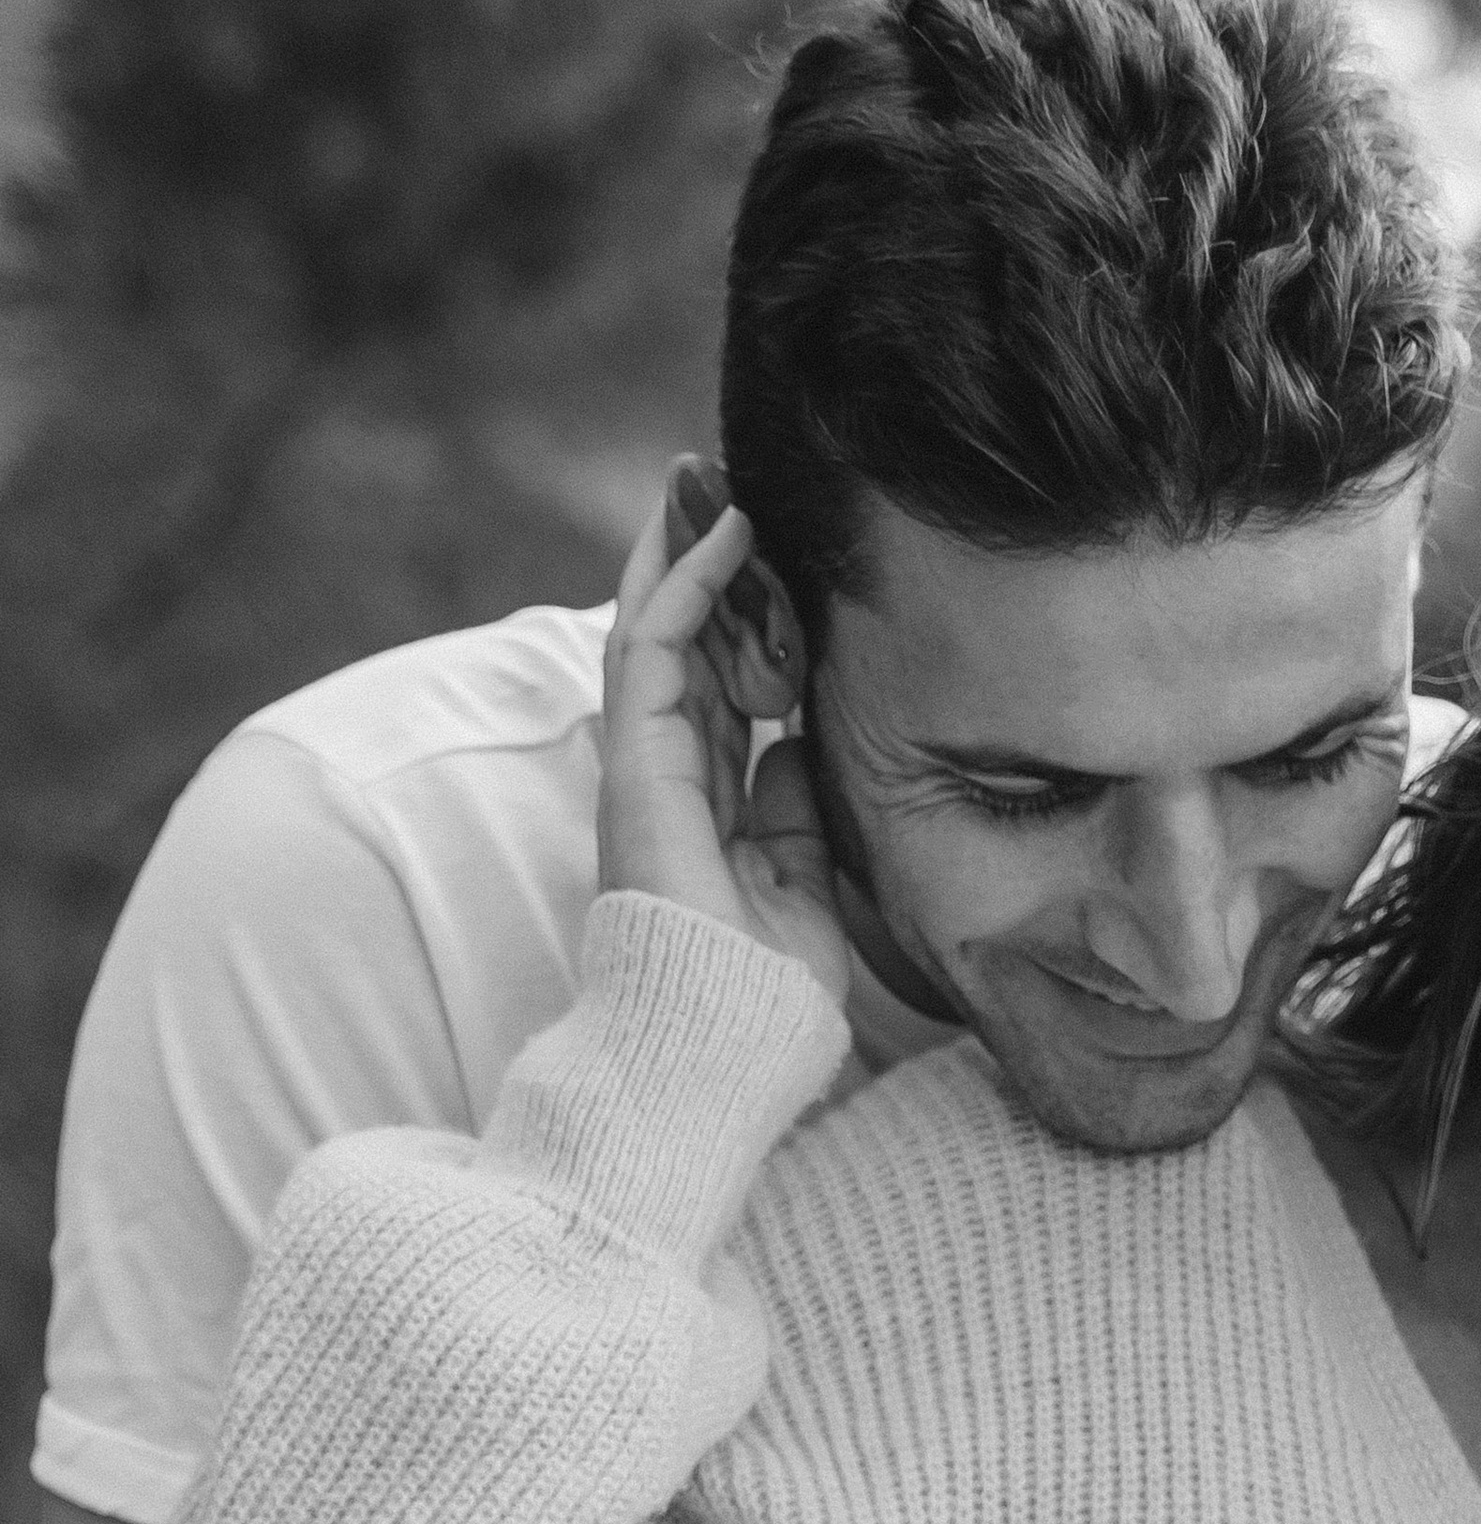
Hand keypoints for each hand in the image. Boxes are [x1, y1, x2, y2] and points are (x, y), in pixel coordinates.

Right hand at [596, 492, 850, 1005]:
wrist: (727, 1044)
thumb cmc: (764, 993)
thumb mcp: (801, 883)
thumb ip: (793, 810)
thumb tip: (798, 741)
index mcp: (705, 808)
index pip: (721, 690)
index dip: (747, 622)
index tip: (777, 562)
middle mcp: (667, 778)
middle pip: (686, 645)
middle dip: (707, 566)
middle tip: (732, 486)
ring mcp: (644, 768)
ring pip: (659, 629)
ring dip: (687, 552)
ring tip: (715, 478)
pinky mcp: (635, 763)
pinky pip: (653, 648)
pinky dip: (687, 583)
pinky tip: (725, 531)